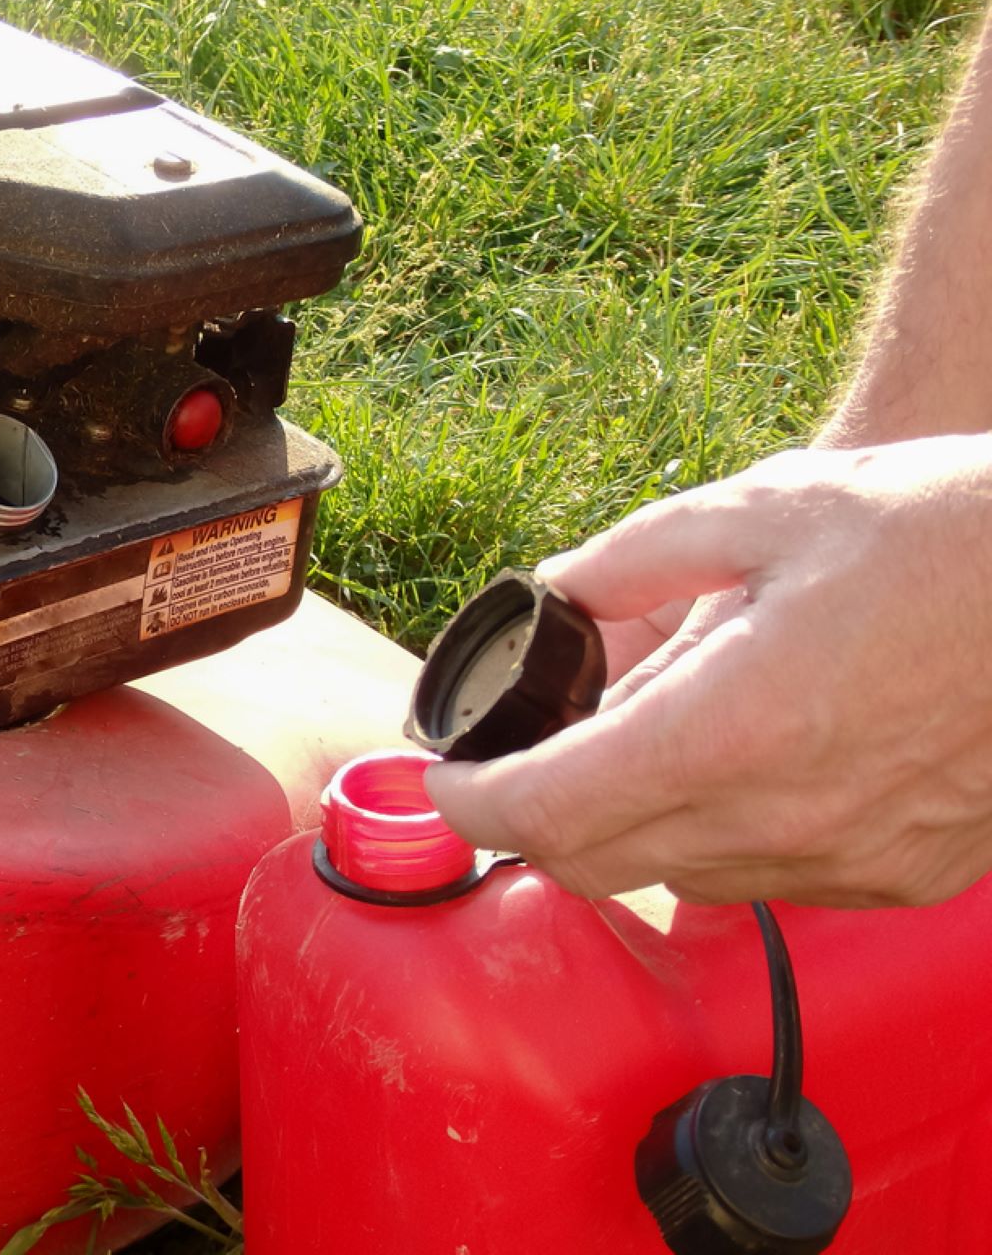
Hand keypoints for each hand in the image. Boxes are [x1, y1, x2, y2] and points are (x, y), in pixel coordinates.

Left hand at [423, 436, 991, 906]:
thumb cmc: (953, 535)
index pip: (550, 808)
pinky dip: (717, 834)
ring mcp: (851, 859)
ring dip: (626, 823)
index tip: (443, 772)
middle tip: (517, 755)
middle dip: (533, 815)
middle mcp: (786, 815)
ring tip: (641, 733)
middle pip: (596, 860)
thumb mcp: (773, 507)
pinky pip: (766, 878)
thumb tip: (559, 589)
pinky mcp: (901, 874)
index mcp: (734, 723)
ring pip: (677, 875)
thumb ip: (640, 557)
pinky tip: (739, 760)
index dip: (470, 800)